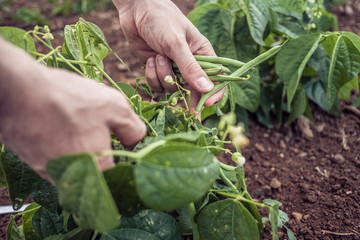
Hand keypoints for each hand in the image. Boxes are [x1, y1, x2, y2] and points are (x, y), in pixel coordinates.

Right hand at [0, 39, 145, 180]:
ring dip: (82, 155)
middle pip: (96, 175)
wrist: (20, 92)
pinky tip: (62, 129)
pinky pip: (57, 162)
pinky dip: (63, 150)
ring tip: (79, 129)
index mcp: (97, 169)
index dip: (126, 162)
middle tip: (101, 135)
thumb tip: (136, 142)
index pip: (119, 177)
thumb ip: (133, 129)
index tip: (124, 147)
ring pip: (75, 169)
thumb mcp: (115, 107)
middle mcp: (73, 178)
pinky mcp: (33, 162)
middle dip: (103, 157)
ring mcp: (50, 172)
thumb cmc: (71, 99)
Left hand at [113, 0, 224, 111]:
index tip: (207, 104)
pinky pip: (157, 85)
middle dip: (187, 97)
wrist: (136, 10)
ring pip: (172, 88)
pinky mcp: (158, 71)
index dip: (213, 93)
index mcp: (203, 55)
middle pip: (194, 90)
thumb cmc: (162, 20)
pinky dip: (152, 75)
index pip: (215, 78)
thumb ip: (191, 68)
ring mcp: (173, 69)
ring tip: (158, 57)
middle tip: (187, 112)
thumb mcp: (177, 44)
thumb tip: (207, 89)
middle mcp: (190, 64)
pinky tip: (150, 59)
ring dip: (164, 76)